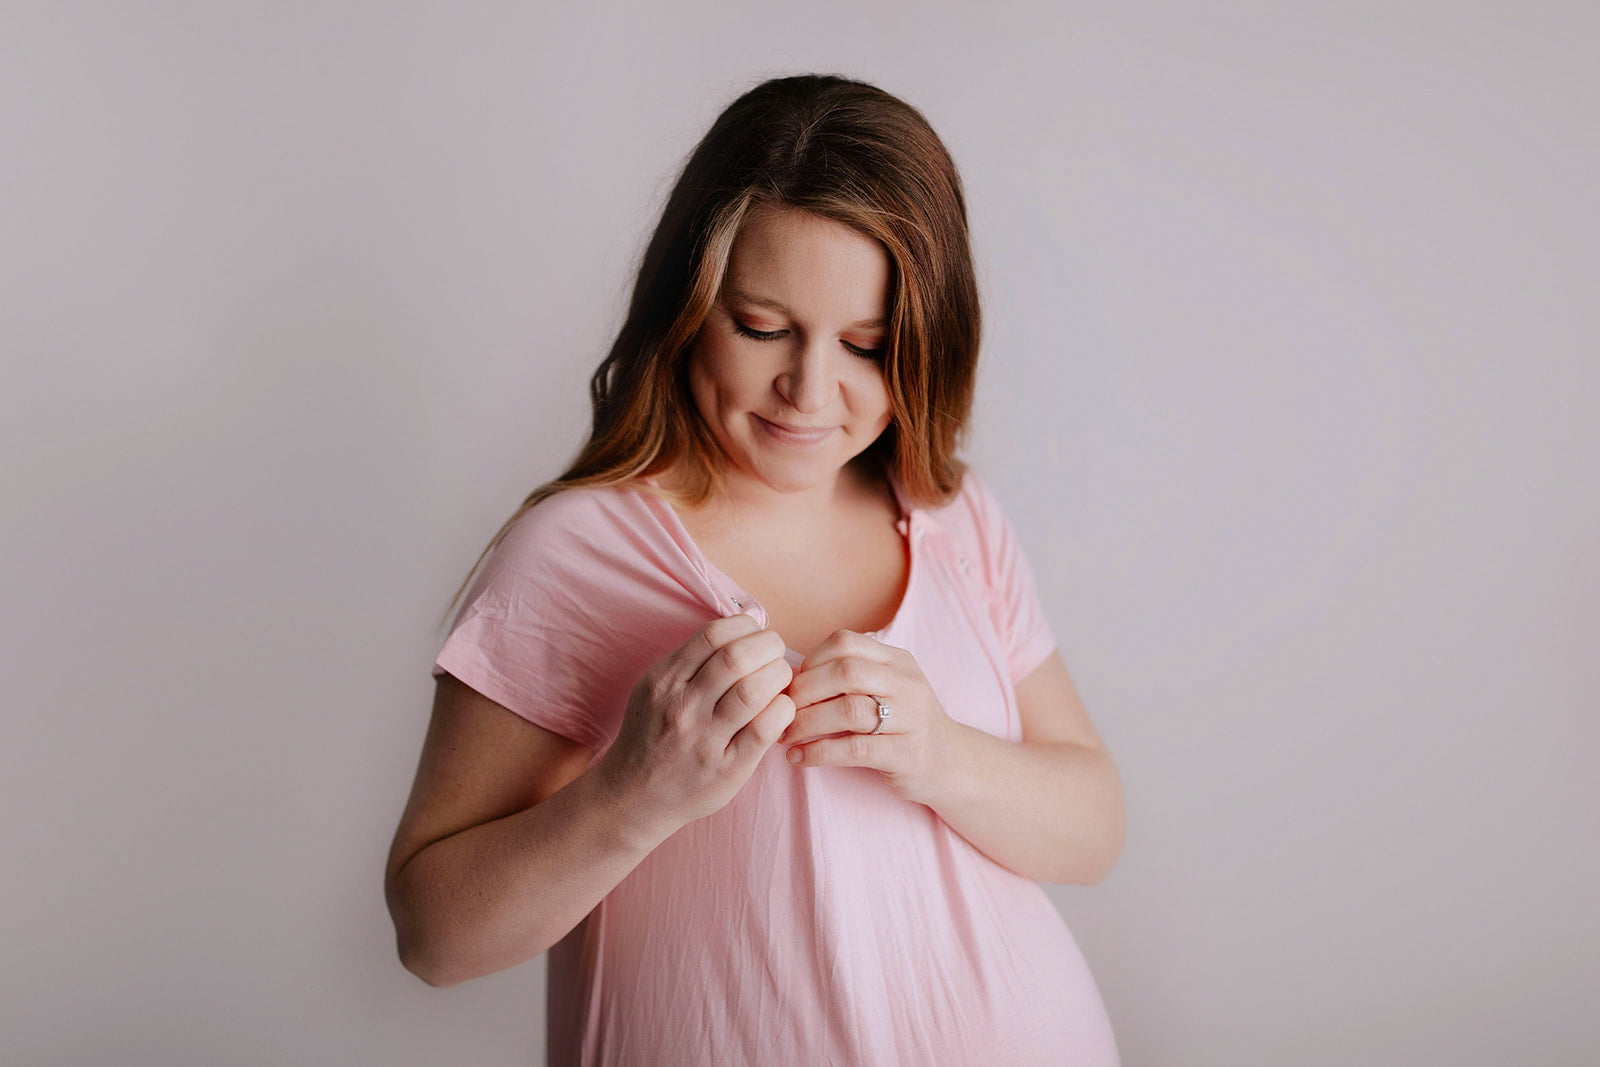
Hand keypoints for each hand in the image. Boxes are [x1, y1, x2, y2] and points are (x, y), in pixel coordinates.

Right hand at [597, 614, 795, 827]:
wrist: (631, 797)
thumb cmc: (652, 737)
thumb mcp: (654, 690)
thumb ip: (691, 662)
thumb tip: (746, 628)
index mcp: (664, 681)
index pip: (713, 635)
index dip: (746, 626)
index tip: (755, 634)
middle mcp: (682, 707)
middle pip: (737, 657)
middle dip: (769, 646)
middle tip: (775, 654)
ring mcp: (704, 740)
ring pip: (754, 690)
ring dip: (779, 676)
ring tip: (780, 680)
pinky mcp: (727, 769)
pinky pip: (765, 729)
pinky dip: (782, 710)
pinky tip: (781, 709)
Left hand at [780, 629, 957, 804]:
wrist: (954, 764)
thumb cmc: (905, 725)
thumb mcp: (888, 688)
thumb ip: (850, 677)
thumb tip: (790, 675)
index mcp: (898, 661)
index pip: (846, 642)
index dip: (811, 660)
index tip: (792, 685)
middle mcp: (908, 684)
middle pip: (846, 671)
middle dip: (805, 691)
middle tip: (782, 711)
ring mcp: (912, 719)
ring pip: (848, 710)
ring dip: (806, 723)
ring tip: (785, 736)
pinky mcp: (908, 755)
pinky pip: (855, 750)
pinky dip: (819, 753)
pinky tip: (799, 759)